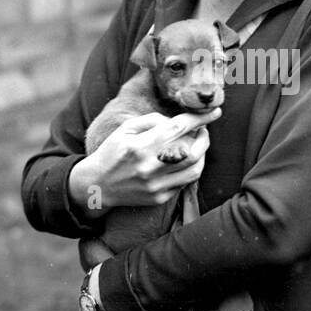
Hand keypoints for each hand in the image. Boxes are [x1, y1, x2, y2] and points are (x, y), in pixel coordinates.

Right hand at [69, 109, 219, 212]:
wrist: (96, 186)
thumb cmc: (111, 153)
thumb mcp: (124, 129)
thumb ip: (151, 120)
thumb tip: (176, 122)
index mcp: (140, 146)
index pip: (178, 128)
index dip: (200, 118)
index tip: (214, 112)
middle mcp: (150, 167)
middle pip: (193, 151)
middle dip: (204, 138)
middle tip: (203, 130)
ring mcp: (156, 185)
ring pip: (195, 170)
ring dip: (202, 155)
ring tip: (198, 146)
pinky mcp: (159, 198)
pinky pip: (185, 183)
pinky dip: (191, 170)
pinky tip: (185, 162)